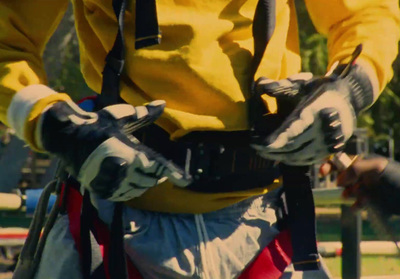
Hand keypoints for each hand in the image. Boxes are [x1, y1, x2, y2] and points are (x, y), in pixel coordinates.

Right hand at [36, 100, 190, 200]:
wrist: (67, 138)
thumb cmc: (97, 124)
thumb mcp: (120, 117)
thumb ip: (144, 113)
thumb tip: (163, 103)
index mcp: (129, 152)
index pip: (158, 166)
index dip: (175, 174)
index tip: (188, 181)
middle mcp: (122, 170)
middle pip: (151, 179)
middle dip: (159, 175)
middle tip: (161, 169)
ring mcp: (111, 182)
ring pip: (140, 188)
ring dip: (146, 182)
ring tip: (144, 172)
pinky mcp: (103, 190)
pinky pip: (126, 195)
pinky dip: (133, 189)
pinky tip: (132, 180)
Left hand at [251, 61, 374, 165]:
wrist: (349, 97)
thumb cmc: (320, 89)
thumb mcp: (302, 83)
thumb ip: (281, 86)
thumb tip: (262, 86)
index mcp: (316, 111)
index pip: (290, 132)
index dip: (274, 141)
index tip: (258, 144)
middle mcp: (324, 129)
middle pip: (293, 147)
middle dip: (272, 150)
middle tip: (255, 147)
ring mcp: (329, 142)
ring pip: (300, 156)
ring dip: (280, 157)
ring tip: (264, 152)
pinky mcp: (331, 150)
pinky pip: (309, 160)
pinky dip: (293, 160)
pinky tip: (280, 156)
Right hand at [320, 156, 388, 207]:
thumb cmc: (396, 178)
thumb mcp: (377, 168)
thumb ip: (355, 170)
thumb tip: (338, 179)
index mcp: (363, 163)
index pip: (341, 161)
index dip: (330, 165)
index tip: (323, 173)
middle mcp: (363, 175)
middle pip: (342, 177)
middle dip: (342, 183)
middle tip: (347, 188)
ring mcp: (366, 188)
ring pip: (348, 191)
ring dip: (350, 194)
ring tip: (360, 196)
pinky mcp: (370, 201)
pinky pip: (356, 204)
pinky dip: (355, 205)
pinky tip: (360, 206)